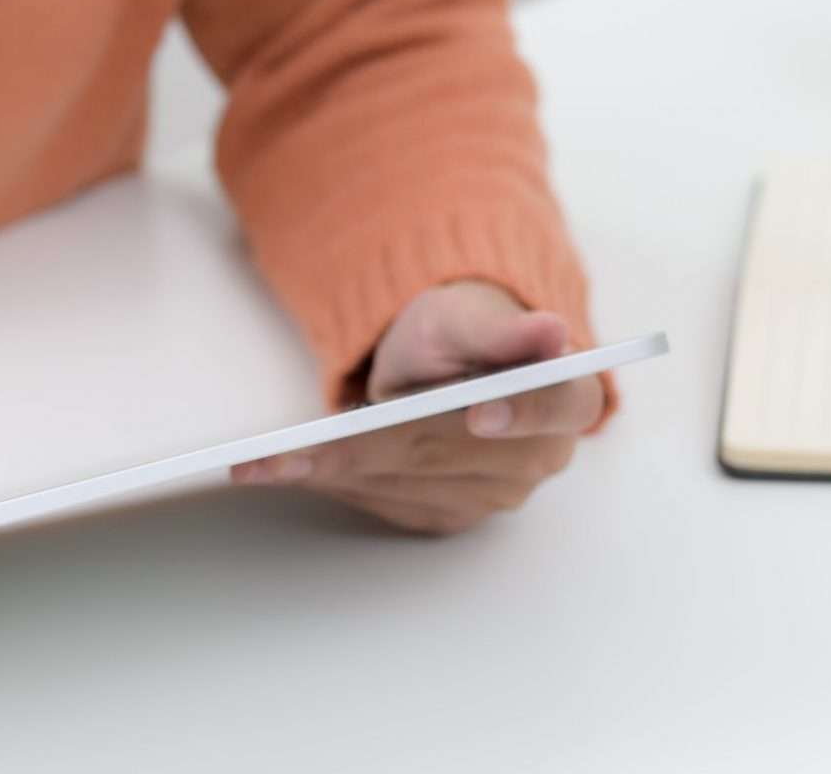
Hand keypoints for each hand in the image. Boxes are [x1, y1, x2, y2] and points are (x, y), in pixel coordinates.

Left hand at [231, 280, 604, 533]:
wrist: (439, 360)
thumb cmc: (461, 331)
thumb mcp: (472, 314)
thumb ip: (505, 331)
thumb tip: (550, 331)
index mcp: (570, 402)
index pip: (553, 411)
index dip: (518, 413)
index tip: (480, 413)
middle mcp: (539, 461)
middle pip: (447, 452)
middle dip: (368, 447)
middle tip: (293, 447)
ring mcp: (492, 497)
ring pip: (403, 480)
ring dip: (331, 469)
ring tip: (261, 462)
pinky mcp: (447, 515)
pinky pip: (384, 501)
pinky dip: (332, 482)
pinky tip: (285, 469)